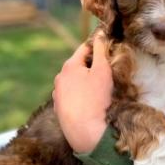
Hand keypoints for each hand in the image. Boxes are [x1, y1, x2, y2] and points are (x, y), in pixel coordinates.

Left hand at [53, 36, 112, 153]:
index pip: (84, 49)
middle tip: (106, 76)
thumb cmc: (96, 99)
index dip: (96, 48)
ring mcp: (58, 94)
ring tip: (97, 94)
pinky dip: (79, 97)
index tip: (107, 51)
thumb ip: (101, 51)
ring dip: (84, 84)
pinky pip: (71, 97)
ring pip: (73, 83)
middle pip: (78, 66)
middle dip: (90, 68)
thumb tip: (99, 34)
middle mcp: (60, 77)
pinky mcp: (59, 108)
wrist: (84, 130)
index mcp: (69, 66)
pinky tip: (89, 106)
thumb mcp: (103, 72)